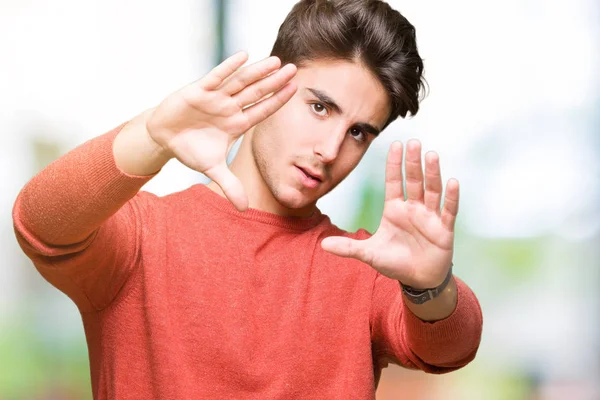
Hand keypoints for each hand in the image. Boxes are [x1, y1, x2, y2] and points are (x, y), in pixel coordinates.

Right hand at [146, 51, 297, 210]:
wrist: (164, 137)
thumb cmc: (191, 148)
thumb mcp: (212, 168)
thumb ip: (229, 184)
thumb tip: (244, 209)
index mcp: (236, 123)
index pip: (262, 110)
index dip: (278, 101)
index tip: (296, 90)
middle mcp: (230, 107)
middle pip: (256, 93)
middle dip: (275, 82)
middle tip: (295, 69)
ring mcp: (215, 98)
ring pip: (240, 83)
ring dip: (258, 72)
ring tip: (276, 61)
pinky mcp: (198, 91)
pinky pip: (216, 77)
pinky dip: (228, 67)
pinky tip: (244, 56)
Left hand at [321, 140, 457, 288]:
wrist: (418, 280)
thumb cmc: (395, 262)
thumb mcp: (369, 254)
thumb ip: (348, 248)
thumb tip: (323, 245)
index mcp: (394, 209)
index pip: (394, 182)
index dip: (394, 164)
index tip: (396, 144)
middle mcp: (413, 208)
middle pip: (414, 181)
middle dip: (413, 162)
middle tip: (413, 142)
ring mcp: (429, 217)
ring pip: (431, 191)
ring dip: (432, 173)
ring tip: (431, 155)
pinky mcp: (443, 229)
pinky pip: (448, 210)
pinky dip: (450, 197)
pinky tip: (451, 181)